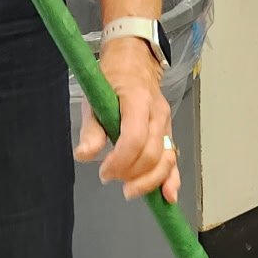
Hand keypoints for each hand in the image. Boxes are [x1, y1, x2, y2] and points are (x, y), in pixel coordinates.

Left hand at [74, 39, 179, 202]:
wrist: (135, 61)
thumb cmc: (112, 79)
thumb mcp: (94, 97)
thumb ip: (91, 129)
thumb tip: (84, 156)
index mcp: (138, 100)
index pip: (135, 138)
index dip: (120, 161)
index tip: (104, 172)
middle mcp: (157, 114)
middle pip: (153, 153)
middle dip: (132, 173)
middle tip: (110, 179)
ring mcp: (167, 124)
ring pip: (166, 159)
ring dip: (150, 181)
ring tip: (130, 191)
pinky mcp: (169, 134)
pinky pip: (174, 159)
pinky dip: (172, 179)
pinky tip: (168, 196)